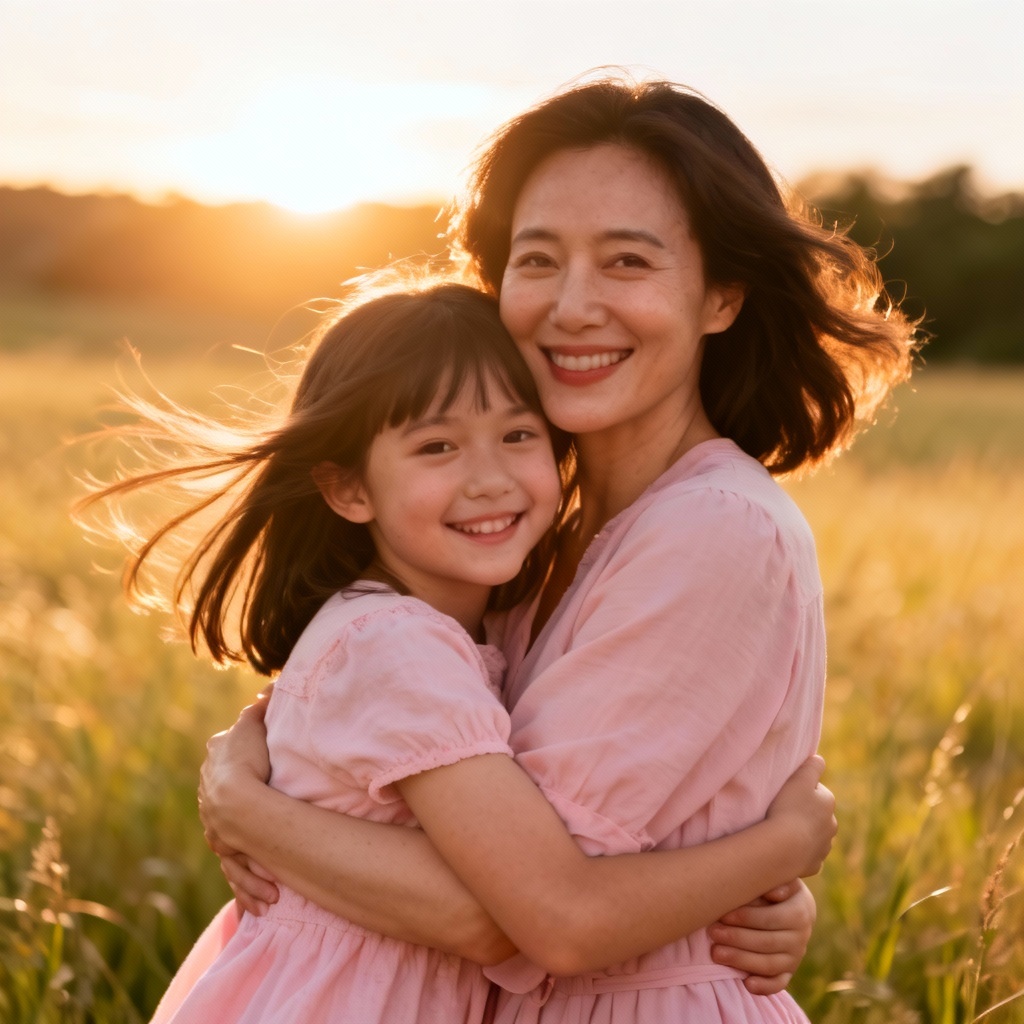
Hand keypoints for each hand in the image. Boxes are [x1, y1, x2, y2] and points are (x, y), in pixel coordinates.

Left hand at [198, 689, 278, 911]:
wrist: (235, 795)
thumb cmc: (246, 757)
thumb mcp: (255, 725)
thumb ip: (263, 707)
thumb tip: (271, 687)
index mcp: (214, 770)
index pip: (223, 772)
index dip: (238, 777)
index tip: (251, 786)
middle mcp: (209, 800)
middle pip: (224, 816)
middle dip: (242, 833)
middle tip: (263, 845)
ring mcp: (215, 827)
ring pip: (233, 854)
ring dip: (251, 875)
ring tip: (268, 894)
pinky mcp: (226, 849)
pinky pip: (239, 871)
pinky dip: (249, 887)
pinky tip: (261, 903)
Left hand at [709, 879, 815, 994]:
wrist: (791, 903)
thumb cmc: (773, 885)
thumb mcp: (776, 876)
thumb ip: (772, 880)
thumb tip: (773, 892)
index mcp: (800, 910)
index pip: (772, 918)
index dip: (746, 918)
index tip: (723, 914)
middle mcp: (801, 936)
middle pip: (768, 942)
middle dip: (737, 939)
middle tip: (712, 933)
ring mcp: (796, 956)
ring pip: (770, 964)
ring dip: (742, 960)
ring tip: (716, 954)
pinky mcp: (789, 971)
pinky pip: (779, 983)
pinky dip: (765, 987)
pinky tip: (747, 984)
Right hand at [766, 755, 836, 876]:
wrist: (784, 846)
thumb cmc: (788, 808)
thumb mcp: (799, 778)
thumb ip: (812, 766)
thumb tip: (819, 759)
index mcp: (829, 803)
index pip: (817, 791)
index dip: (801, 791)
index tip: (786, 794)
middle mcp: (832, 825)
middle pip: (817, 815)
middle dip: (804, 813)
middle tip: (782, 812)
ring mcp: (824, 847)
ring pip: (814, 836)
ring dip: (802, 833)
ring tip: (782, 831)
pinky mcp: (815, 865)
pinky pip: (807, 855)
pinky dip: (800, 852)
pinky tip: (786, 848)